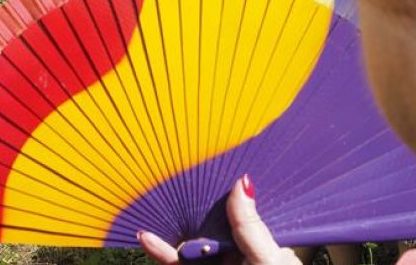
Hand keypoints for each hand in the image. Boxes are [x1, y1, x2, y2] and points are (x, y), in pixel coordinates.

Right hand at [139, 176, 300, 264]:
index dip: (227, 188)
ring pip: (189, 241)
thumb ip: (249, 226)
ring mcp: (213, 264)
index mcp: (262, 243)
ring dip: (172, 225)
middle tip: (175, 174)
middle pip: (211, 221)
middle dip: (193, 202)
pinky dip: (161, 251)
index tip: (212, 161)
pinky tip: (148, 238)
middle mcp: (236, 252)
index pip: (243, 209)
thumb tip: (241, 182)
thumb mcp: (268, 260)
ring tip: (153, 202)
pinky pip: (176, 262)